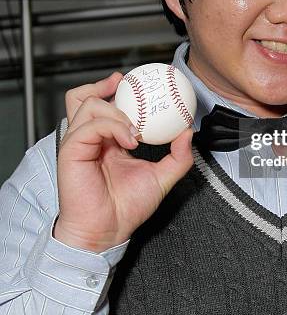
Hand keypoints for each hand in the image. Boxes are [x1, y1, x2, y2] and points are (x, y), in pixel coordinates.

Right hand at [54, 72, 193, 252]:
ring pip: (88, 104)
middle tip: (123, 84)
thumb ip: (177, 156)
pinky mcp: (71, 151)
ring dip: (116, 110)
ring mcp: (78, 143)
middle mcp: (89, 138)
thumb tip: (187, 132)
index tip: (133, 83)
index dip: (113, 89)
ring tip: (134, 127)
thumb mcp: (161, 177)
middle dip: (103, 85)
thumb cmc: (127, 208)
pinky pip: (90, 125)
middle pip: (83, 97)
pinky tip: (130, 140)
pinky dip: (113, 126)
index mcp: (105, 141)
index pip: (102, 105)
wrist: (107, 231)